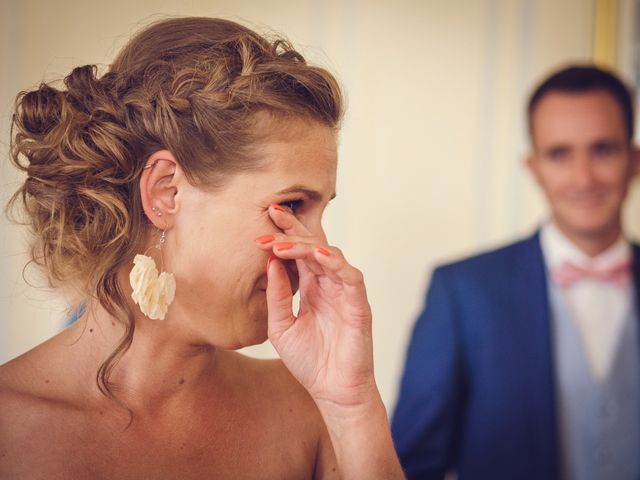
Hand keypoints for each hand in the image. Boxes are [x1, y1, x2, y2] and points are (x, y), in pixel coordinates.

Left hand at [255, 204, 376, 410]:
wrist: (331, 391)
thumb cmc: (310, 361)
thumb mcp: (281, 326)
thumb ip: (277, 296)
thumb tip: (270, 263)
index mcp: (312, 287)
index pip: (300, 252)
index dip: (286, 232)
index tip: (266, 216)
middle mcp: (329, 284)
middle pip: (314, 246)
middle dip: (293, 230)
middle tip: (270, 219)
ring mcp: (344, 292)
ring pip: (330, 256)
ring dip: (306, 247)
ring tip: (281, 245)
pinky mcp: (358, 304)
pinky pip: (350, 277)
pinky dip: (336, 264)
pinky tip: (317, 257)